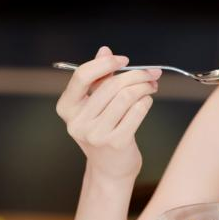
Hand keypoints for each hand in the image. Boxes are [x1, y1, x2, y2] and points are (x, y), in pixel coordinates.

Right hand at [56, 45, 161, 179]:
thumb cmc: (104, 131)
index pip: (82, 76)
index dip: (105, 63)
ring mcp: (95, 134)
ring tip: (151, 86)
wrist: (110, 169)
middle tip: (150, 73)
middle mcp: (77, 122)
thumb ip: (99, 78)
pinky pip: (137, 111)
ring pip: (127, 96)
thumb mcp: (95, 105)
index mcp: (67, 108)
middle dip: (136, 74)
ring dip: (144, 87)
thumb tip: (105, 50)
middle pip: (111, 85)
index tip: (124, 60)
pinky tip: (147, 102)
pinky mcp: (115, 143)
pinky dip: (146, 102)